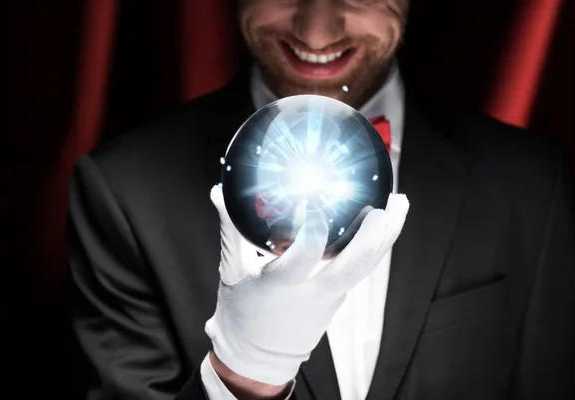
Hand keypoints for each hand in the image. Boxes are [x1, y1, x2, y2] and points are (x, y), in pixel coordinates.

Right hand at [205, 186, 408, 384]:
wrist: (257, 357)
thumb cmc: (242, 313)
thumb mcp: (231, 271)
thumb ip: (230, 230)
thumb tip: (218, 192)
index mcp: (281, 285)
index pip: (302, 257)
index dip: (312, 230)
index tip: (315, 203)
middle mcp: (312, 293)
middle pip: (353, 267)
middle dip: (372, 237)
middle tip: (385, 205)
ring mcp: (330, 299)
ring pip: (366, 267)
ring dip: (386, 237)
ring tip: (401, 204)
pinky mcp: (337, 299)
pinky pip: (360, 270)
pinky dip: (374, 246)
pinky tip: (382, 224)